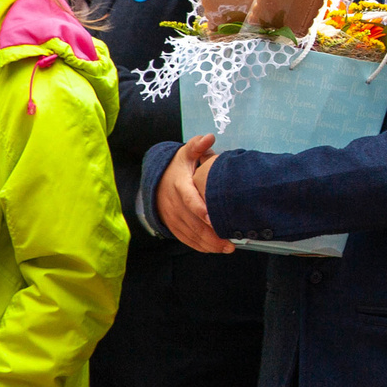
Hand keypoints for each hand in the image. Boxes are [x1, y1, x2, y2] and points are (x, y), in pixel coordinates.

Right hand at [154, 135, 233, 254]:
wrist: (156, 183)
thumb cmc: (178, 168)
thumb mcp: (185, 154)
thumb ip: (197, 146)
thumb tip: (209, 137)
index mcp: (179, 185)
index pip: (189, 199)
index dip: (200, 209)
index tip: (214, 218)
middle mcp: (174, 204)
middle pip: (192, 222)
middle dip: (211, 233)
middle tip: (230, 240)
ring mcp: (173, 217)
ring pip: (190, 234)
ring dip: (208, 243)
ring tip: (228, 247)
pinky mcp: (173, 226)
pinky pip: (186, 239)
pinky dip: (200, 246)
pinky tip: (215, 249)